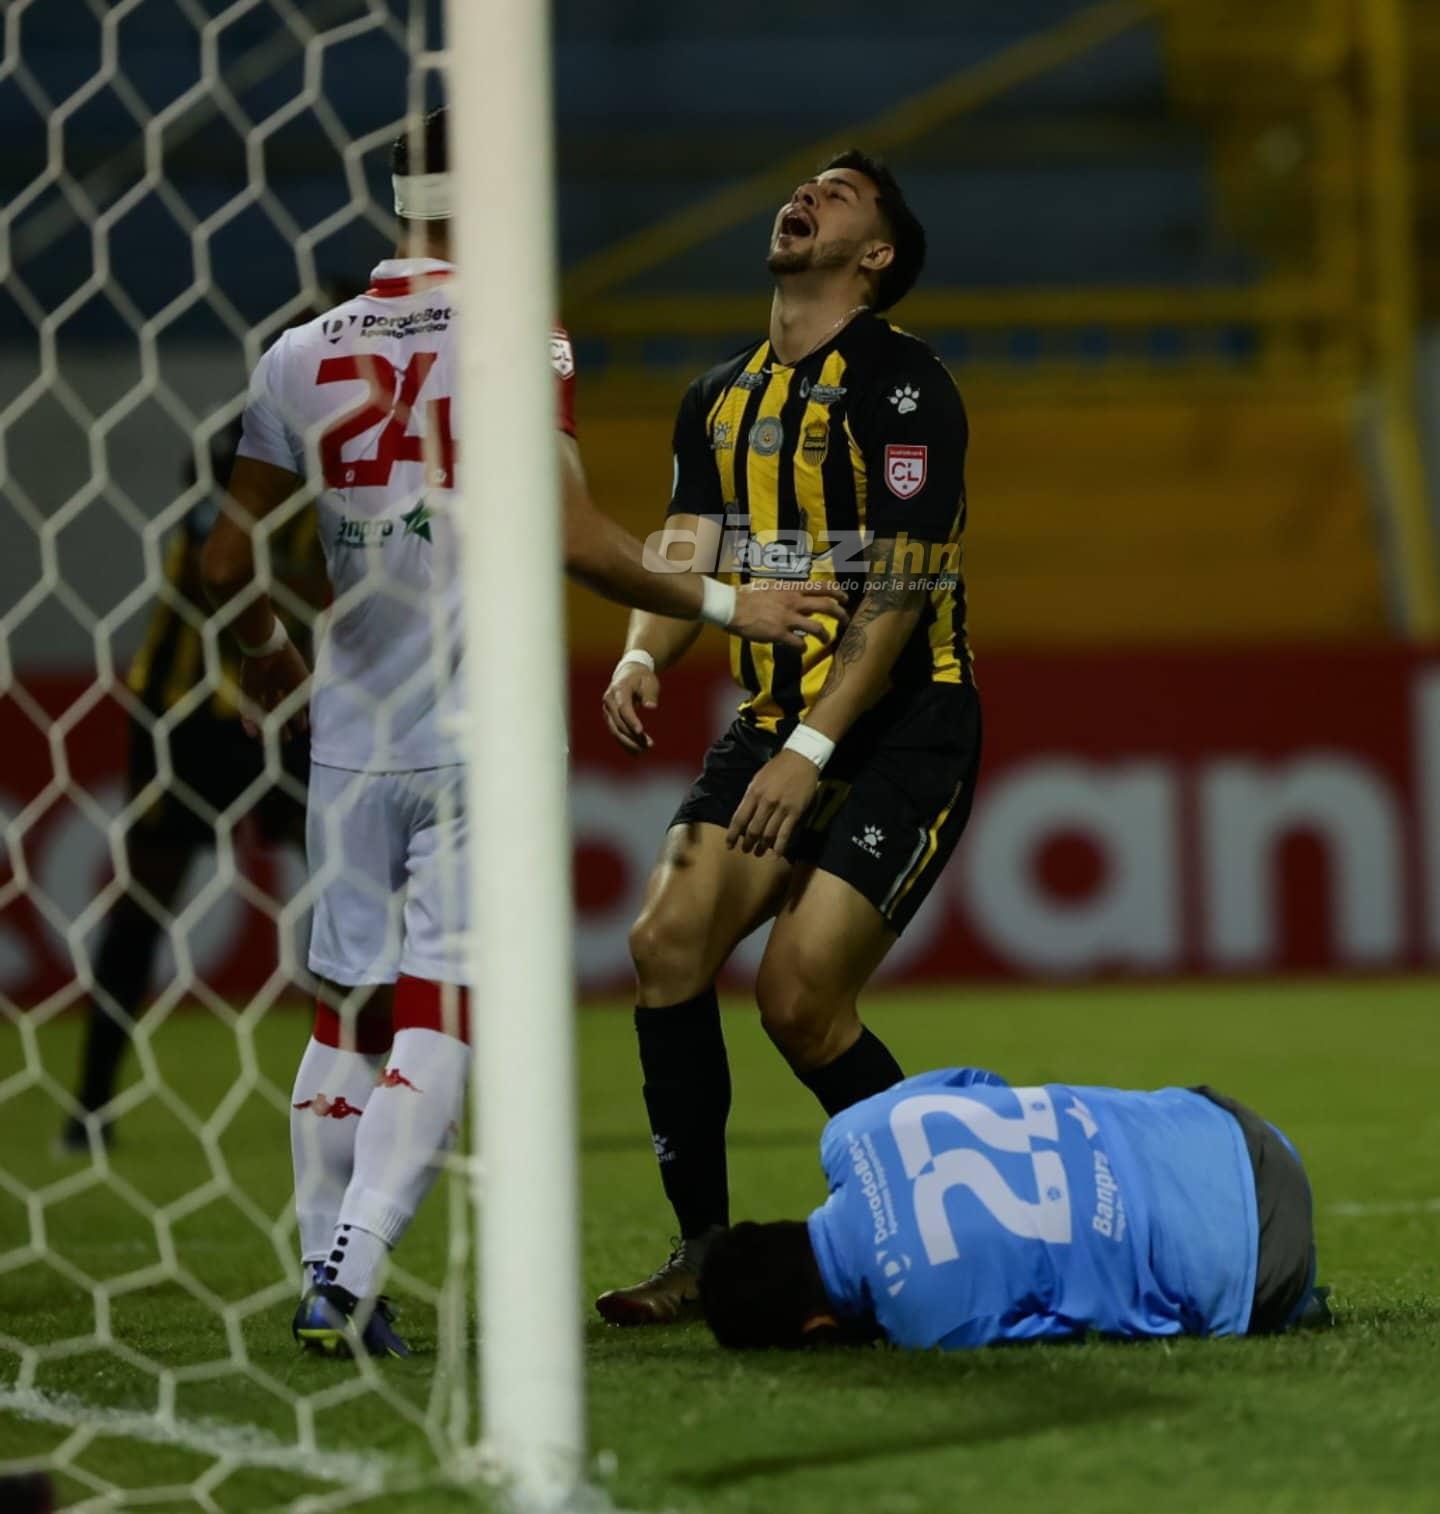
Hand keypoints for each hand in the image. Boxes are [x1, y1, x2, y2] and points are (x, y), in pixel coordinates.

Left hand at [240, 639, 310, 741]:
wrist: (267, 648)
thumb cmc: (290, 663)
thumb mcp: (304, 685)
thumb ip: (310, 701)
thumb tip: (316, 718)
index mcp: (291, 680)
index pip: (295, 703)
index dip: (299, 716)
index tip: (303, 729)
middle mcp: (276, 684)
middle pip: (278, 708)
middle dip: (282, 724)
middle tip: (287, 739)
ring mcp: (261, 687)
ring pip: (262, 711)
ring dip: (263, 726)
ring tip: (265, 742)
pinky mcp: (247, 687)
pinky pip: (247, 707)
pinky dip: (248, 720)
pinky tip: (252, 733)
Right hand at [601, 662, 659, 754]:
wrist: (629, 674)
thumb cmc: (642, 678)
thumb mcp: (649, 681)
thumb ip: (650, 694)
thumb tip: (651, 707)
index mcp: (619, 689)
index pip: (623, 707)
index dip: (631, 720)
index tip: (641, 731)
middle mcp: (609, 700)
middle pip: (618, 722)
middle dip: (633, 736)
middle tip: (649, 745)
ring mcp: (607, 710)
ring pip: (615, 730)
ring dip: (628, 742)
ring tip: (644, 750)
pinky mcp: (610, 718)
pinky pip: (616, 732)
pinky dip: (625, 743)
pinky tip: (636, 753)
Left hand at [726, 749, 820, 857]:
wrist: (801, 759)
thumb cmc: (777, 768)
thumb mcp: (758, 779)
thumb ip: (750, 798)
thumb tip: (743, 817)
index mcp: (754, 793)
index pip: (739, 819)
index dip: (732, 835)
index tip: (729, 845)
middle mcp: (766, 802)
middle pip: (753, 829)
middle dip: (747, 843)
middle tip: (745, 850)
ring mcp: (782, 808)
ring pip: (768, 834)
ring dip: (762, 847)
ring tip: (758, 853)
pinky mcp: (795, 812)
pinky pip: (786, 833)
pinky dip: (780, 846)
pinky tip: (776, 854)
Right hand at [729, 582, 849, 644]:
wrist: (731, 606)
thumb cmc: (747, 596)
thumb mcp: (771, 587)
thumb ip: (787, 592)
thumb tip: (799, 597)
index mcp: (791, 589)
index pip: (821, 587)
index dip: (837, 593)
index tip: (844, 599)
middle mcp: (793, 602)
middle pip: (826, 606)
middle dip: (841, 614)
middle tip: (845, 621)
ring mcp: (787, 618)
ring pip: (817, 628)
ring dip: (825, 635)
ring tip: (827, 640)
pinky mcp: (778, 634)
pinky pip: (799, 643)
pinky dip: (803, 647)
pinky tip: (802, 648)